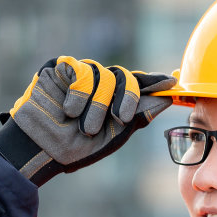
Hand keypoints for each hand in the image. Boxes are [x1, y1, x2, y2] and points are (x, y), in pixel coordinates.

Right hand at [0, 56, 174, 184]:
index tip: (174, 81)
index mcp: (113, 99)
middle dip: (126, 98)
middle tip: (120, 118)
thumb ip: (141, 112)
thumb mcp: (116, 132)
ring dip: (97, 104)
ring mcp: (79, 73)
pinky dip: (79, 92)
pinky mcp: (60, 67)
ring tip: (84, 126)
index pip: (138, 83)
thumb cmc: (77, 147)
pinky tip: (70, 110)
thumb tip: (169, 93)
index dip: (155, 81)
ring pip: (104, 75)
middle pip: (125, 76)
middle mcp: (99, 83)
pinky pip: (81, 70)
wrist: (42, 149)